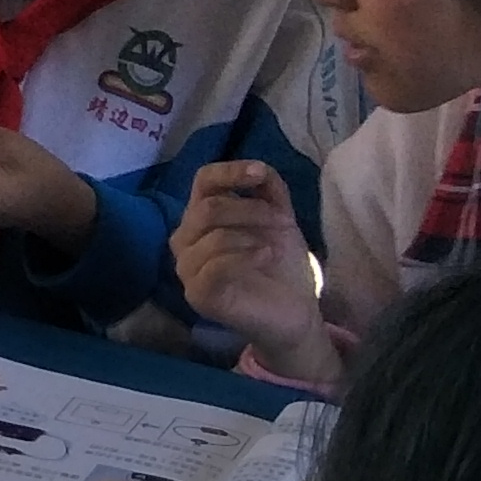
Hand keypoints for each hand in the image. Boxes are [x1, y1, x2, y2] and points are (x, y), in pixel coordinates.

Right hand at [175, 161, 330, 368]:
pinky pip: (215, 266)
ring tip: (276, 246)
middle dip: (251, 210)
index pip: (203, 181)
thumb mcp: (279, 219)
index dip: (230, 172)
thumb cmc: (282, 266)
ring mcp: (188, 268)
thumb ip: (268, 190)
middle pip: (208, 207)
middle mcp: (186, 240)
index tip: (260, 174)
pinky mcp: (197, 293)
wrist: (294, 313)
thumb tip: (259, 168)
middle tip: (283, 222)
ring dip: (253, 234)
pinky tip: (266, 256)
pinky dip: (246, 256)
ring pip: (212, 235)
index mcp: (202, 218)